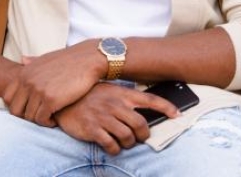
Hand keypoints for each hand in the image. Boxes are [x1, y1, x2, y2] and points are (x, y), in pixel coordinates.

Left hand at [3, 40, 106, 126]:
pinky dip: (48, 123)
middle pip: (15, 110)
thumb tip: (21, 59)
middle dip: (26, 116)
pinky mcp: (50, 99)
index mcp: (25, 72)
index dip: (17, 106)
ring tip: (50, 117)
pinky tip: (56, 118)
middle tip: (39, 116)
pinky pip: (41, 120)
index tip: (30, 109)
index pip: (7, 97)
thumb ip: (32, 62)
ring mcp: (38, 90)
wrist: (88, 59)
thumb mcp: (46, 58)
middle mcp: (28, 81)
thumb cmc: (69, 59)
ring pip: (28, 117)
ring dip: (39, 120)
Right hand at [55, 82, 179, 154]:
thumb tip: (143, 109)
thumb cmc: (89, 95)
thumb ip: (124, 98)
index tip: (177, 114)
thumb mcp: (108, 90)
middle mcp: (115, 104)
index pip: (150, 99)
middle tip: (140, 136)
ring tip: (123, 140)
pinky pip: (112, 145)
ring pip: (128, 137)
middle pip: (141, 124)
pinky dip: (115, 149)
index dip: (166, 107)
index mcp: (121, 93)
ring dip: (128, 143)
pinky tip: (111, 145)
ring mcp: (104, 117)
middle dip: (144, 134)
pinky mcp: (93, 129)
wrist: (63, 99)